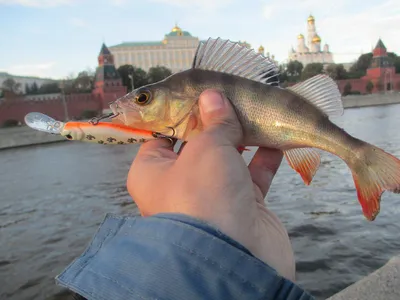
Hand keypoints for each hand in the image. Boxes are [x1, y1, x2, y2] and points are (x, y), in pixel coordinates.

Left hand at [127, 89, 295, 280]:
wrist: (235, 256)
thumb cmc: (203, 196)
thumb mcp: (206, 148)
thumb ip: (214, 122)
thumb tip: (213, 97)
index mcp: (153, 172)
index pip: (162, 135)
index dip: (180, 113)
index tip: (199, 94)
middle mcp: (180, 185)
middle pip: (199, 145)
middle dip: (217, 123)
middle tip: (233, 98)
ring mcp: (212, 197)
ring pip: (229, 159)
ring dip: (245, 137)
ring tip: (257, 112)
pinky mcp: (241, 207)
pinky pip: (253, 175)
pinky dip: (265, 157)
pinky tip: (277, 136)